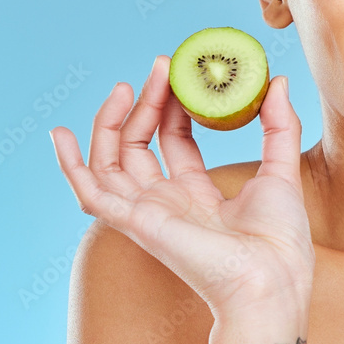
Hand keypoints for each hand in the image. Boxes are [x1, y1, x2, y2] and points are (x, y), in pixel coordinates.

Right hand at [49, 56, 314, 318]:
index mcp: (199, 194)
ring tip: (123, 87)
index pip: (174, 140)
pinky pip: (91, 194)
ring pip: (112, 163)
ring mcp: (149, 213)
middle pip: (142, 145)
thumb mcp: (282, 168)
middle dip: (146, 103)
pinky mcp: (137, 222)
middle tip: (160, 66)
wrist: (272, 277)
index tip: (178, 71)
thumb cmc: (280, 238)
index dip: (173, 105)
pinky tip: (61, 135)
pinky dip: (71, 166)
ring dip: (112, 123)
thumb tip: (276, 81)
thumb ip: (279, 124)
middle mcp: (169, 203)